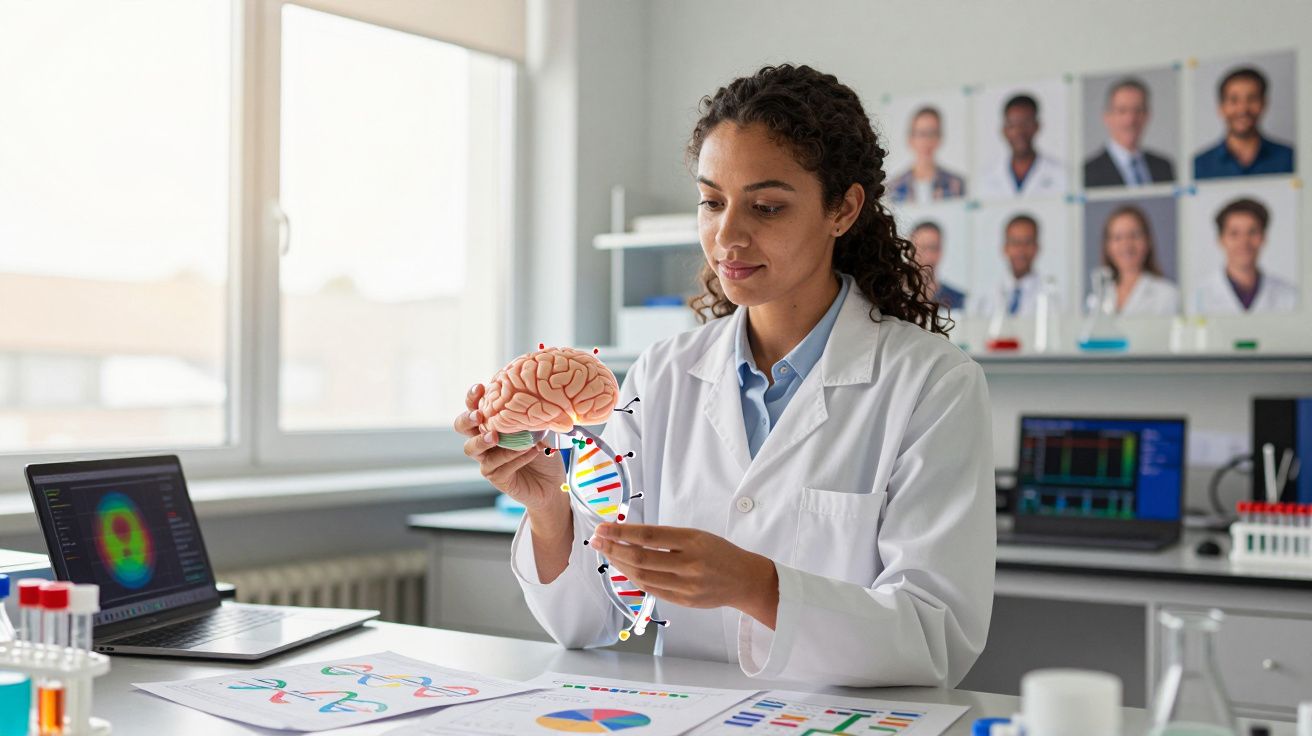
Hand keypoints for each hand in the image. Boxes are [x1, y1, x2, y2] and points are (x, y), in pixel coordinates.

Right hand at [454, 383, 567, 516]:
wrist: (552, 483)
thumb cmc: (543, 451)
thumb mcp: (540, 428)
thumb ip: (531, 416)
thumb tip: (535, 398)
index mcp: (492, 424)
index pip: (475, 407)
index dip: (473, 398)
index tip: (480, 387)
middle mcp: (484, 442)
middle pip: (462, 428)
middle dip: (467, 419)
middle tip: (479, 416)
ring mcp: (487, 461)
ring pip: (472, 449)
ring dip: (484, 440)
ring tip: (497, 436)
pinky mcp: (496, 478)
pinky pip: (498, 466)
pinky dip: (514, 457)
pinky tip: (531, 451)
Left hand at [590, 523, 779, 628]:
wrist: (745, 580)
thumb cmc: (719, 553)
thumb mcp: (697, 536)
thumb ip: (667, 538)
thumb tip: (629, 536)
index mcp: (692, 541)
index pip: (648, 535)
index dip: (621, 532)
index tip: (603, 528)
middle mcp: (689, 564)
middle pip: (640, 558)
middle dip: (613, 548)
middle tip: (596, 540)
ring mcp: (686, 585)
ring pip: (642, 576)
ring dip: (619, 564)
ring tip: (607, 553)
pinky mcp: (684, 601)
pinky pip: (651, 590)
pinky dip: (634, 579)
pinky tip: (624, 569)